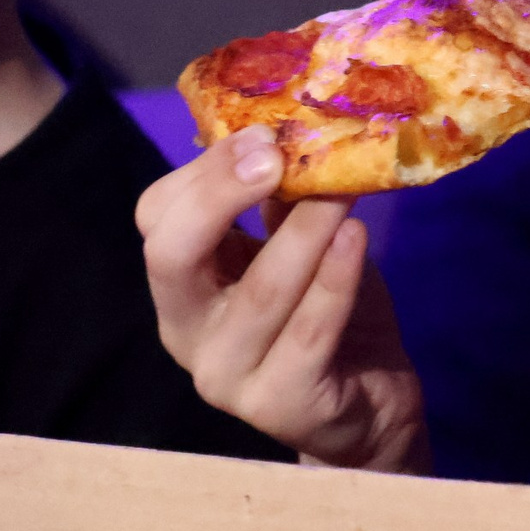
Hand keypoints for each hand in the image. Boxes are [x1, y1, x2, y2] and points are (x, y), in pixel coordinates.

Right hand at [137, 126, 428, 471]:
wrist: (372, 408)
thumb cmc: (329, 315)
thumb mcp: (298, 249)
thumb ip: (284, 199)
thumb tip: (294, 122)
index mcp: (182, 286)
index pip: (157, 218)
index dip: (204, 171)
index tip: (265, 133)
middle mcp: (187, 331)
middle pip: (171, 254)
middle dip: (220, 194)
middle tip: (277, 154)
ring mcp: (226, 376)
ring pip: (257, 292)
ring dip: (303, 232)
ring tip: (343, 188)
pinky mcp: (280, 407)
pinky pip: (308, 335)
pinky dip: (334, 282)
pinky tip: (356, 239)